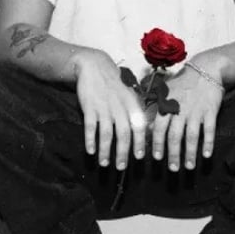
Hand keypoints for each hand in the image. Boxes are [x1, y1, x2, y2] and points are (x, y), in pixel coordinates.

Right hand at [74, 50, 146, 169]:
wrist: (95, 66)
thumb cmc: (115, 84)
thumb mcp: (130, 94)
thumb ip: (136, 112)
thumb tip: (144, 133)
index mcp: (132, 104)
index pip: (139, 127)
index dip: (139, 143)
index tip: (139, 157)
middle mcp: (120, 107)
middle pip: (123, 134)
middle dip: (122, 153)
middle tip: (121, 167)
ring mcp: (104, 107)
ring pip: (106, 134)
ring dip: (105, 150)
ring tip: (104, 163)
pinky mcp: (90, 107)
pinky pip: (90, 127)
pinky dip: (90, 139)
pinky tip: (90, 151)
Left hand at [151, 63, 223, 171]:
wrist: (205, 70)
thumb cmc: (183, 83)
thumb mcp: (166, 92)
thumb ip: (156, 109)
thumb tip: (148, 126)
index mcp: (167, 106)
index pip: (159, 129)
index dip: (157, 144)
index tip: (157, 158)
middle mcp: (180, 110)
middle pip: (175, 136)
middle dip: (173, 154)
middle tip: (172, 169)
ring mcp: (196, 111)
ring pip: (191, 136)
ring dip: (190, 153)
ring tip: (189, 167)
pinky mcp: (210, 111)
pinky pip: (209, 130)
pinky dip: (208, 143)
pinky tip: (206, 155)